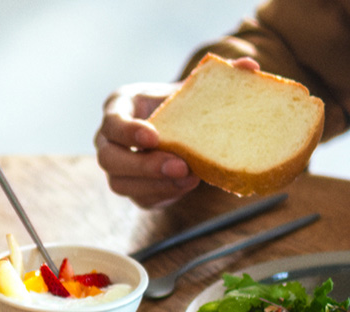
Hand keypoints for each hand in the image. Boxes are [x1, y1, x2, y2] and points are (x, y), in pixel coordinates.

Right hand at [94, 57, 260, 207]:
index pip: (112, 121)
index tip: (155, 137)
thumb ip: (219, 76)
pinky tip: (187, 185)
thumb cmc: (185, 101)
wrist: (183, 125)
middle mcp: (108, 139)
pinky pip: (139, 199)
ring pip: (120, 184)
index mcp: (119, 107)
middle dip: (143, 165)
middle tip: (179, 165)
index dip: (128, 131)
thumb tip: (249, 66)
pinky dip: (163, 195)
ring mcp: (116, 167)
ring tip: (190, 178)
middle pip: (109, 159)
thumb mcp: (195, 85)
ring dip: (154, 184)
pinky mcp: (131, 187)